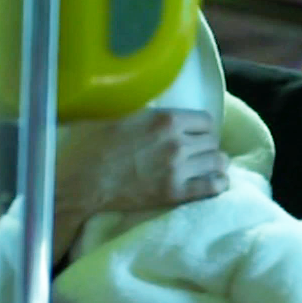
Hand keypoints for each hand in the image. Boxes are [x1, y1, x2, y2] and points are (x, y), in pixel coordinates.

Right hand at [54, 109, 228, 259]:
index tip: (195, 133)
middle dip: (207, 145)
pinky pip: (212, 186)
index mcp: (166, 119)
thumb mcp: (122, 114)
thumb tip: (164, 110)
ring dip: (215, 163)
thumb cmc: (94, 145)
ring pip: (218, 161)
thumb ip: (150, 112)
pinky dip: (219, 183)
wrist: (83, 181)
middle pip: (213, 141)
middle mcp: (177, 142)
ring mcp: (178, 168)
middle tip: (198, 152)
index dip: (202, 127)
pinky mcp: (175, 192)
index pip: (206, 120)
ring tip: (208, 165)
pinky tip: (216, 182)